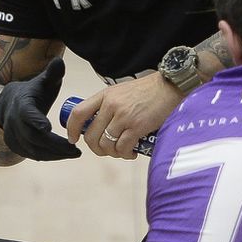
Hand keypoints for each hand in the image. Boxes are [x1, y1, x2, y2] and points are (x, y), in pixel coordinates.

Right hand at [0, 57, 80, 160]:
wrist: (9, 103)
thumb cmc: (32, 91)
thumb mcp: (42, 81)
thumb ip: (52, 72)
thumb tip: (59, 61)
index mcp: (22, 104)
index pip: (27, 114)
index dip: (36, 121)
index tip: (48, 128)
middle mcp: (14, 122)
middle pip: (33, 137)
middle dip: (55, 145)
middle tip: (76, 150)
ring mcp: (13, 135)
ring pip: (32, 149)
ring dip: (54, 154)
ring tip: (74, 154)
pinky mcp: (15, 146)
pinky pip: (32, 154)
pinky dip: (48, 156)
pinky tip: (63, 155)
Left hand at [66, 73, 182, 158]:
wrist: (169, 86)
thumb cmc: (148, 90)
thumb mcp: (122, 91)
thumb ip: (109, 105)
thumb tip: (100, 125)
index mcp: (105, 96)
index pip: (79, 113)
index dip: (72, 129)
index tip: (74, 139)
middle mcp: (111, 106)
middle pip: (91, 135)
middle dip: (96, 149)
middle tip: (105, 150)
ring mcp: (123, 117)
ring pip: (106, 145)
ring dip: (113, 153)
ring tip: (122, 151)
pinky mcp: (137, 127)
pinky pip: (123, 147)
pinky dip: (125, 154)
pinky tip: (131, 152)